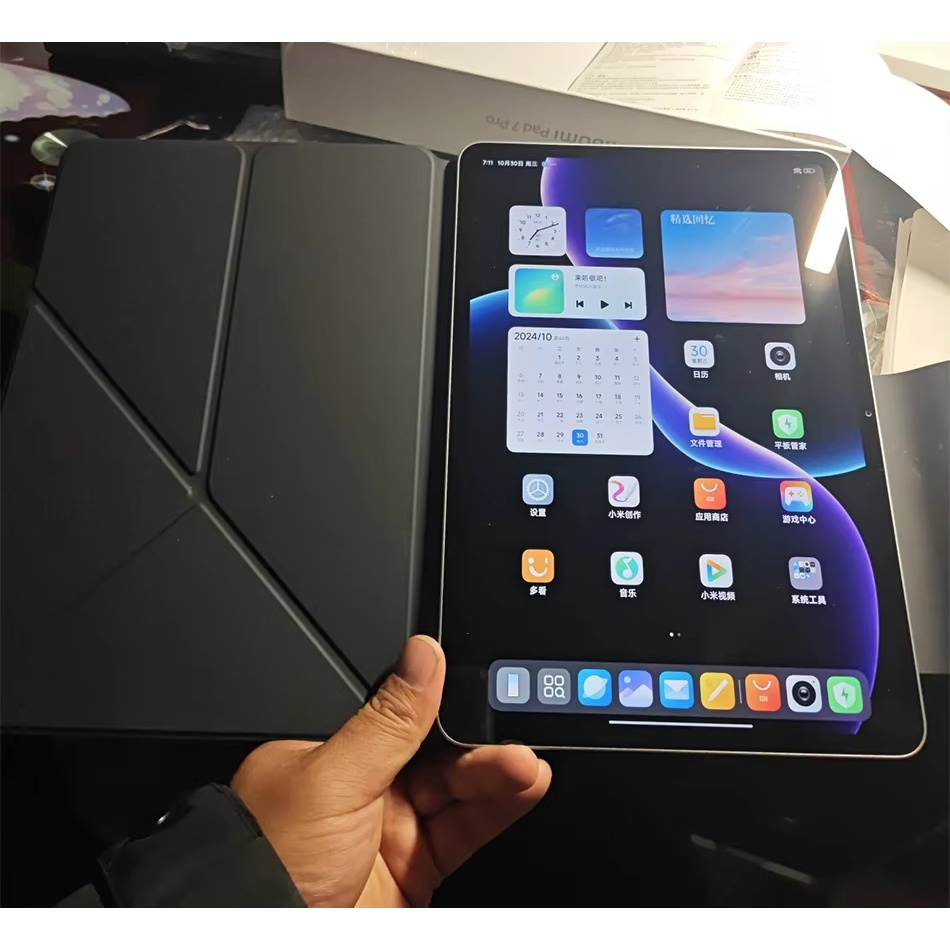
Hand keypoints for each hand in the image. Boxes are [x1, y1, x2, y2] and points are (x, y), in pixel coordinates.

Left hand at [232, 636, 550, 906]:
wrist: (268, 943)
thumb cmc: (266, 868)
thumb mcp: (332, 779)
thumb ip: (388, 721)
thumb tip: (423, 655)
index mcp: (331, 757)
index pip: (403, 718)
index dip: (447, 707)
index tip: (487, 692)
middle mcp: (361, 792)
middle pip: (437, 755)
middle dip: (478, 744)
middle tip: (511, 738)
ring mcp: (388, 835)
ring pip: (456, 791)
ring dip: (496, 775)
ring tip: (525, 765)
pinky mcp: (413, 873)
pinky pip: (465, 832)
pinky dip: (497, 809)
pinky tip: (521, 788)